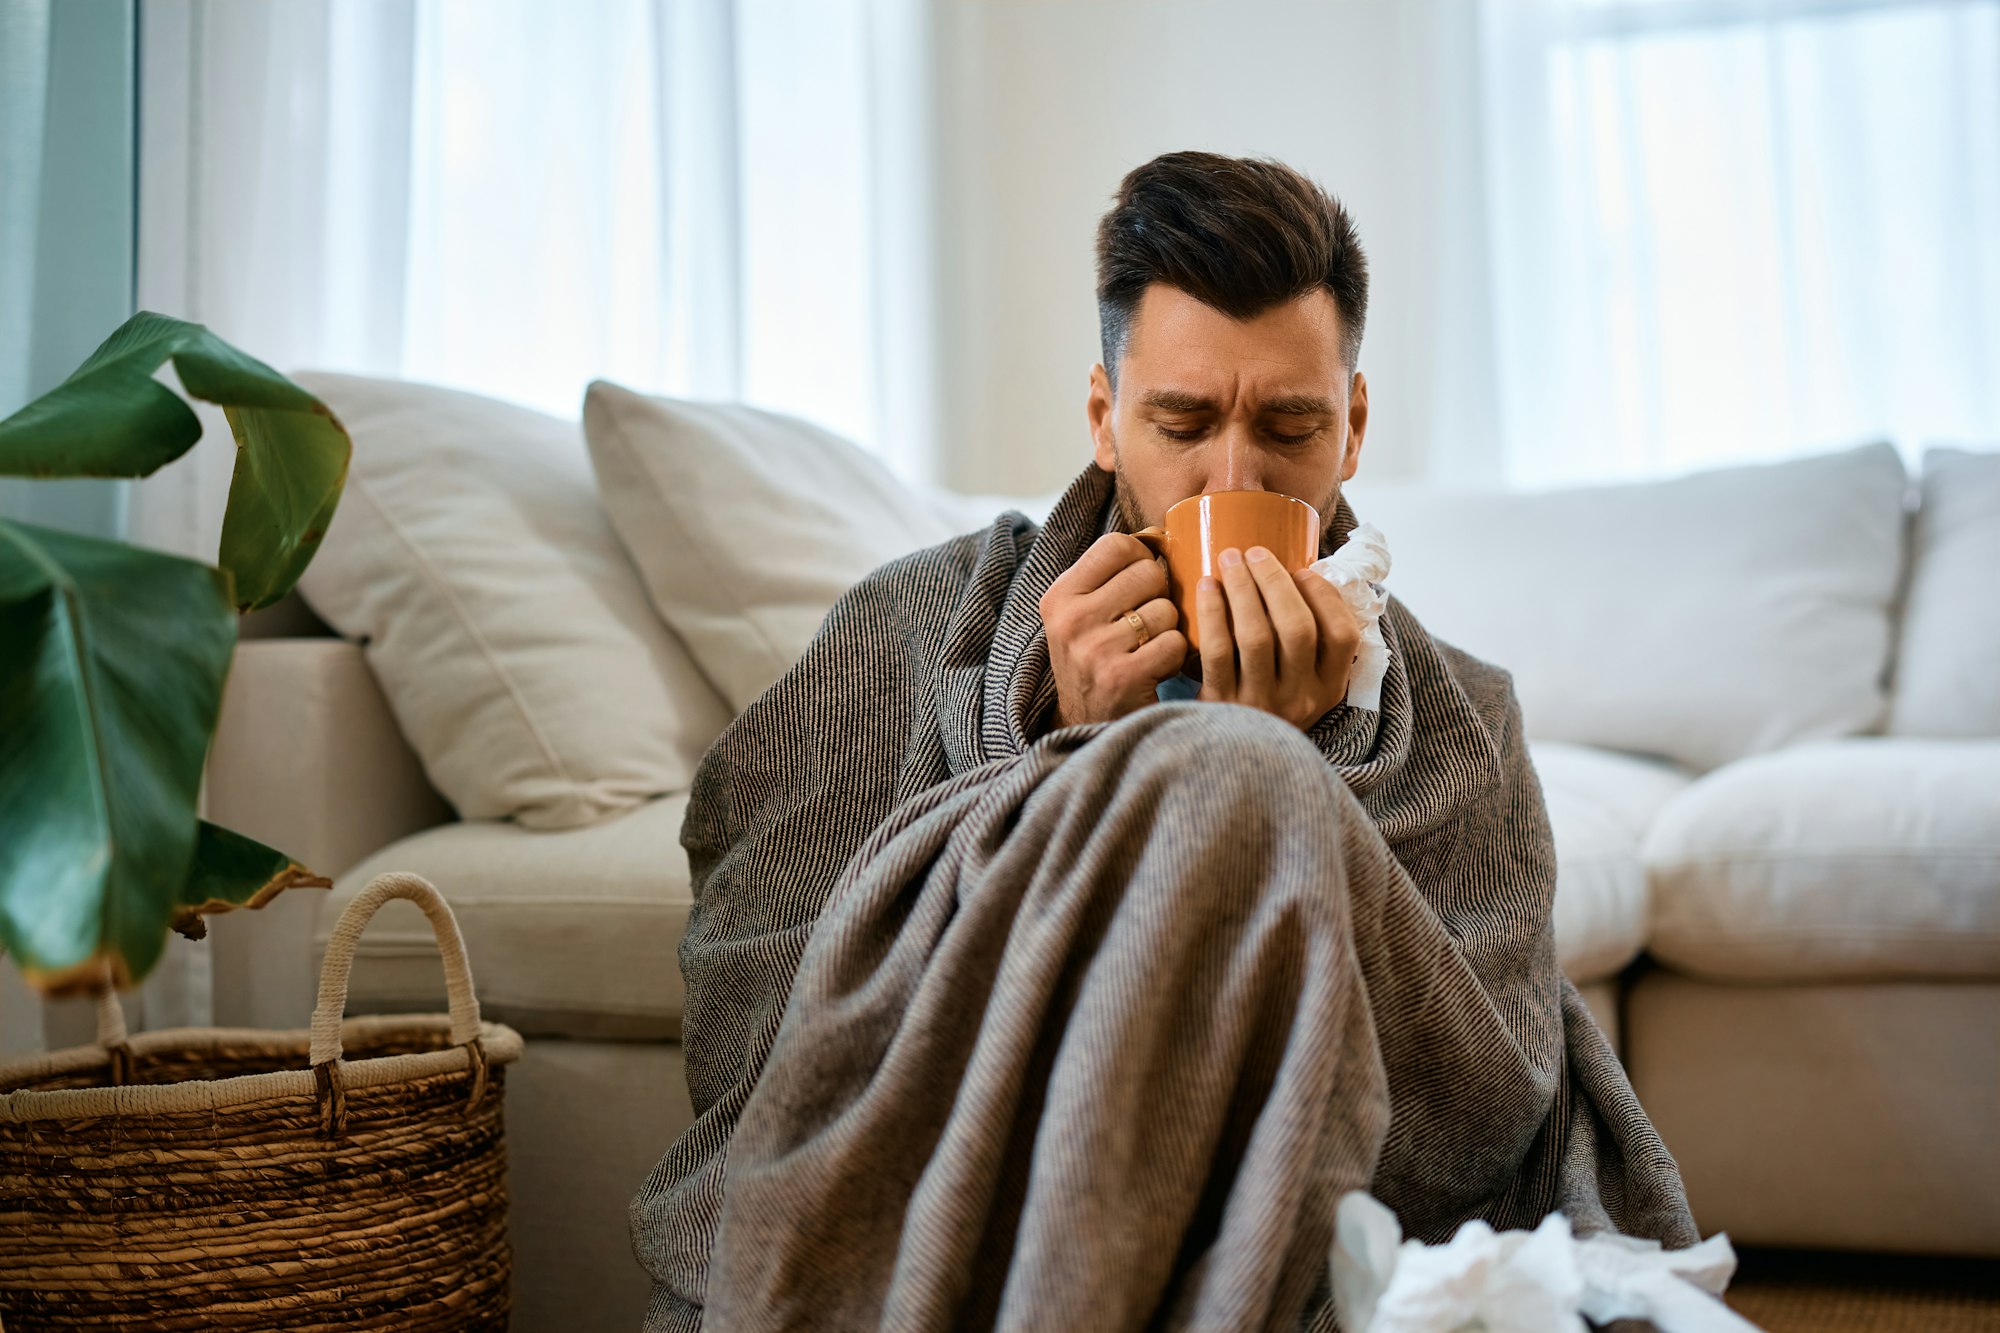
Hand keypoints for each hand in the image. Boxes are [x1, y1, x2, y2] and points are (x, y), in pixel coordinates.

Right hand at [1040, 533, 1189, 726]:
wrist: (1085, 728)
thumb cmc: (1094, 662)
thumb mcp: (1079, 617)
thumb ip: (1106, 579)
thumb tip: (1159, 537)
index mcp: (1058, 597)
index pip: (1115, 545)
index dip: (1140, 558)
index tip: (1140, 581)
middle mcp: (1071, 620)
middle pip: (1148, 573)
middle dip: (1159, 595)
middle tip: (1146, 622)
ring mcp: (1095, 649)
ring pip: (1167, 610)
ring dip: (1168, 630)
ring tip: (1147, 650)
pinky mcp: (1122, 677)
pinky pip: (1175, 643)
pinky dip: (1175, 657)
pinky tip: (1156, 669)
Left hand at [1195, 546, 1359, 730]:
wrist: (1229, 763)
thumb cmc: (1265, 704)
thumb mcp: (1302, 685)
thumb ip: (1309, 644)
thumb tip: (1297, 575)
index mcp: (1329, 689)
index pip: (1343, 636)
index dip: (1325, 596)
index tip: (1302, 570)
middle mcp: (1300, 699)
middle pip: (1296, 628)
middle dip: (1275, 581)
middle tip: (1254, 552)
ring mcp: (1261, 704)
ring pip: (1256, 636)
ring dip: (1243, 589)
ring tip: (1229, 559)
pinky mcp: (1222, 705)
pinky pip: (1218, 651)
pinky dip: (1213, 612)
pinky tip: (1206, 587)